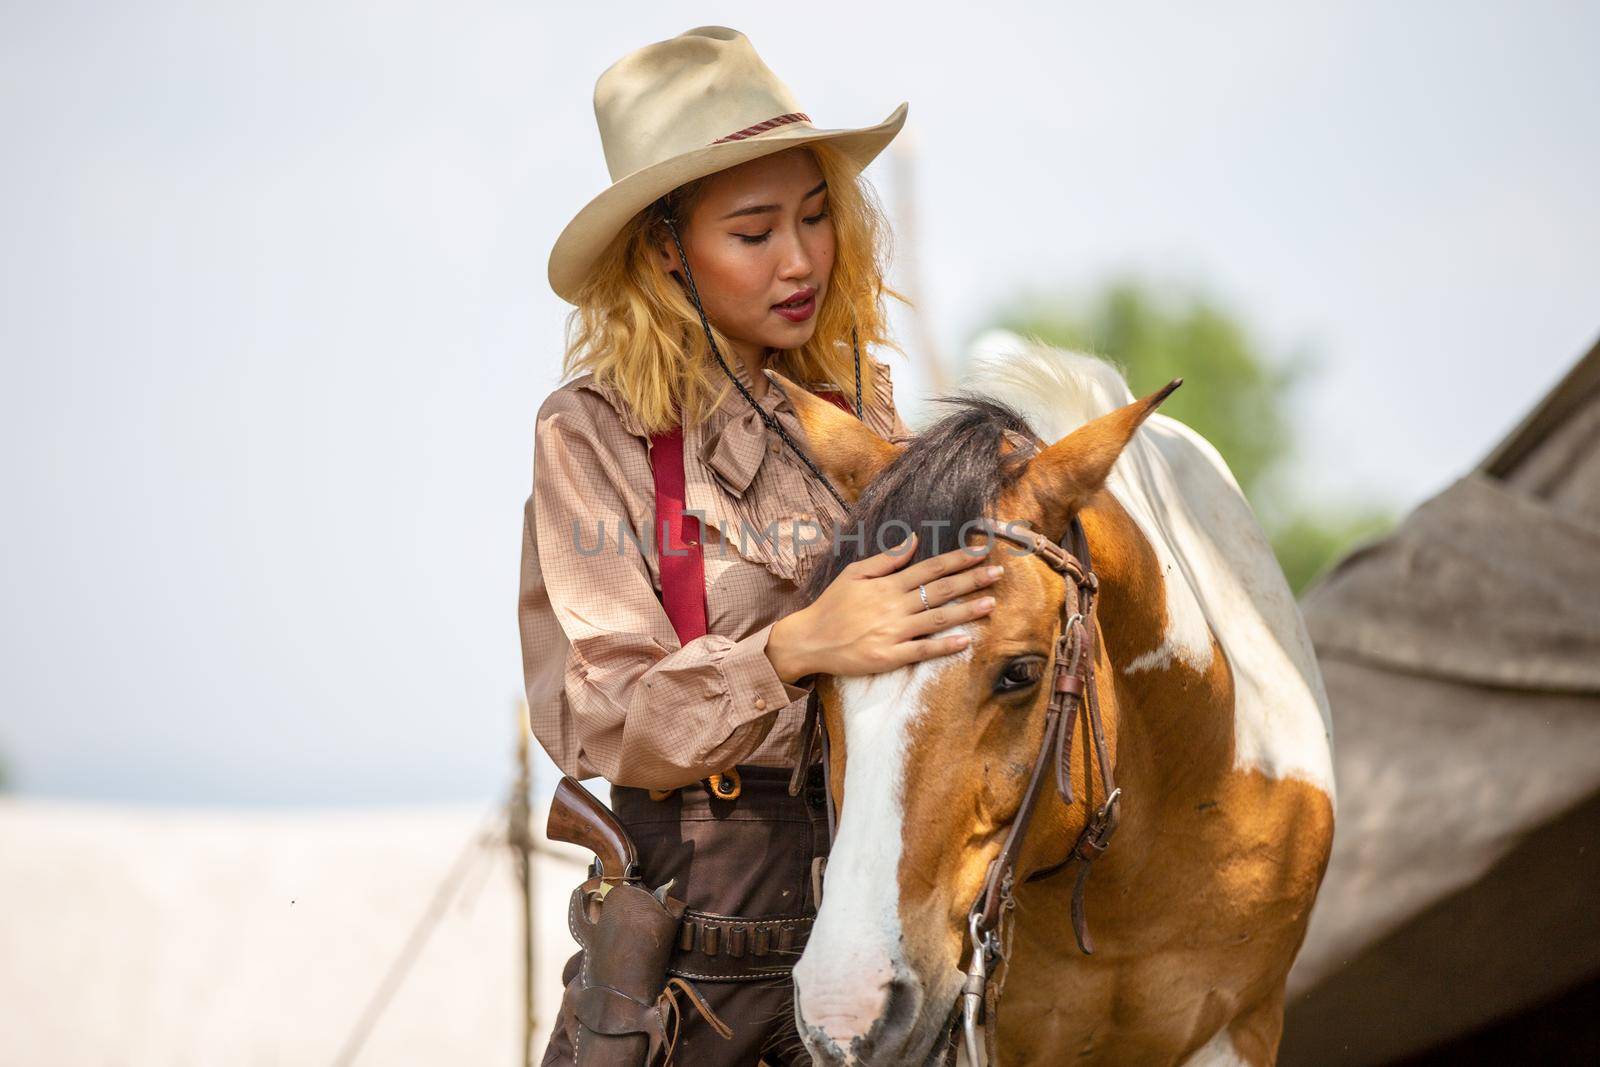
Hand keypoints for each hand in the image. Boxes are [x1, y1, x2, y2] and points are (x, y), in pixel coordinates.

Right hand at [767, 531, 1004, 681]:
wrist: (810, 639)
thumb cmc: (832, 604)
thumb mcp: (854, 573)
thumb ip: (886, 559)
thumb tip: (914, 541)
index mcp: (887, 585)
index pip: (930, 568)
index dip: (958, 559)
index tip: (981, 552)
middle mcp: (894, 606)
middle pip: (941, 590)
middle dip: (972, 580)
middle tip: (998, 573)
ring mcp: (894, 632)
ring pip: (938, 619)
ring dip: (967, 610)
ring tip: (992, 603)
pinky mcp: (889, 656)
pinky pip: (922, 650)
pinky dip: (944, 645)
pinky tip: (966, 640)